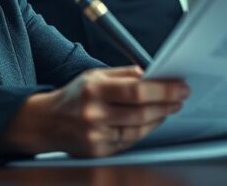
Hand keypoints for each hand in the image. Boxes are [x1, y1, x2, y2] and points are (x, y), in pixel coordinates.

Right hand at [0, 67, 188, 157]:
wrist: (46, 123)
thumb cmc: (74, 96)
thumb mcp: (94, 76)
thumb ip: (124, 74)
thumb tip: (152, 75)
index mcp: (94, 90)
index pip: (136, 91)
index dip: (163, 90)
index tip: (180, 87)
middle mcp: (94, 114)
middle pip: (141, 112)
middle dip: (166, 104)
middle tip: (180, 97)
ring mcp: (96, 136)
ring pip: (138, 129)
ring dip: (159, 118)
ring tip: (169, 108)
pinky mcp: (98, 151)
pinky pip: (129, 140)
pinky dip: (143, 130)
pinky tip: (151, 121)